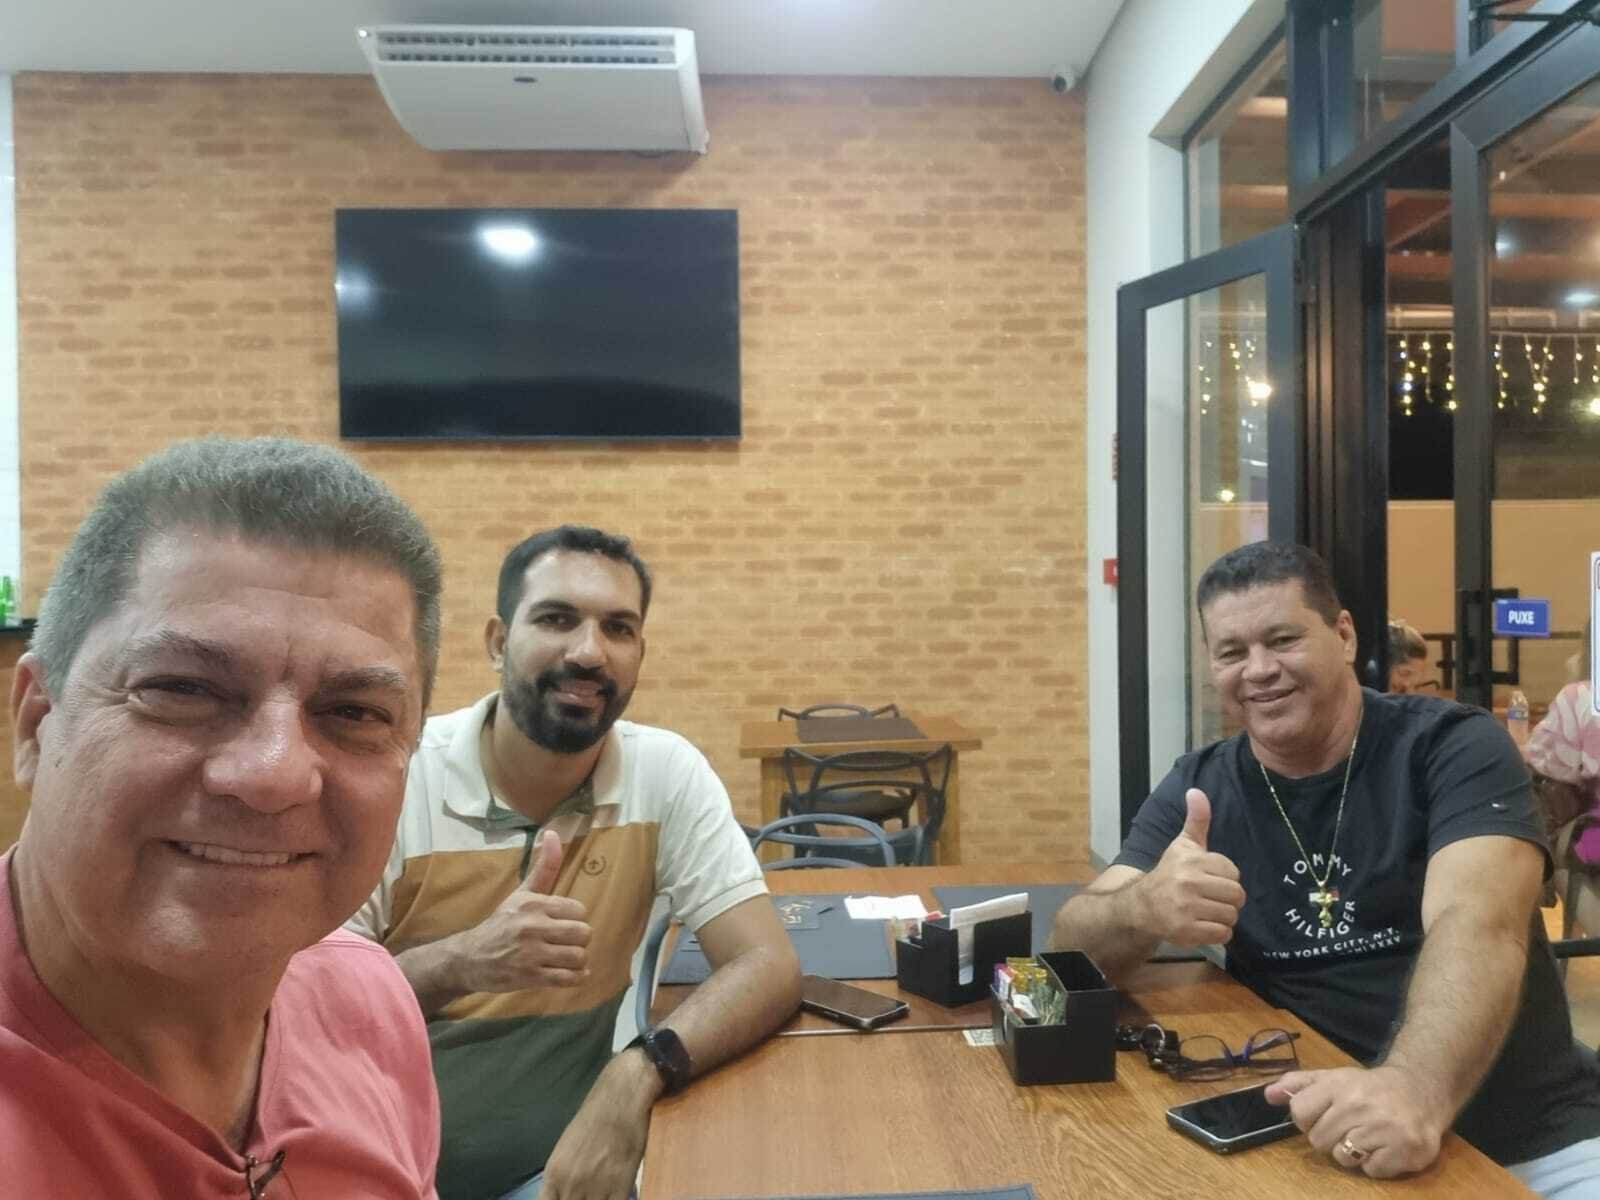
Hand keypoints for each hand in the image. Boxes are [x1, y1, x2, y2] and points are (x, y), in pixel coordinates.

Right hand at [457, 830, 591, 993]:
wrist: (469, 958)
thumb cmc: (501, 923)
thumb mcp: (521, 894)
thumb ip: (544, 867)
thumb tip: (552, 832)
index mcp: (533, 904)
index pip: (578, 909)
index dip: (575, 918)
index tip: (565, 922)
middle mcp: (533, 927)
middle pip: (583, 933)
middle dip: (580, 939)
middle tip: (569, 942)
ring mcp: (531, 954)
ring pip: (578, 956)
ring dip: (579, 960)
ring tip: (570, 958)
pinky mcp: (530, 977)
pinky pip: (568, 978)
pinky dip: (577, 977)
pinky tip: (574, 973)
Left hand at [541, 1051, 655, 1199]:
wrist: (621, 1098)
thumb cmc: (595, 1117)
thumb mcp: (568, 1148)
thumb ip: (565, 1175)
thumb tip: (568, 1192)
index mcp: (554, 1173)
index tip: (567, 1198)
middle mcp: (570, 1184)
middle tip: (589, 1193)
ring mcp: (595, 1188)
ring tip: (603, 1191)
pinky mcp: (620, 1187)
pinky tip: (617, 1192)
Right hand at [1136, 789, 1245, 945]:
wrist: (1141, 906)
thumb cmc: (1169, 874)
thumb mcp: (1182, 845)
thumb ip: (1196, 820)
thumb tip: (1196, 791)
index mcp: (1191, 860)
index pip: (1233, 872)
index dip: (1225, 878)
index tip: (1209, 879)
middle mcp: (1188, 883)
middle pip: (1236, 895)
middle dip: (1228, 900)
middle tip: (1213, 899)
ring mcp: (1186, 909)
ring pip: (1231, 915)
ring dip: (1224, 917)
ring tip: (1208, 912)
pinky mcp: (1186, 931)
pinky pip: (1222, 934)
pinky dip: (1218, 933)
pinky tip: (1204, 926)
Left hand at [1266, 1065, 1446, 1177]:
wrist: (1422, 1091)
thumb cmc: (1370, 1088)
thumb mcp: (1334, 1078)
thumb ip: (1299, 1085)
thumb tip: (1267, 1094)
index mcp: (1339, 1085)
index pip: (1299, 1112)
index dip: (1306, 1118)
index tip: (1322, 1115)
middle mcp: (1360, 1105)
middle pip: (1318, 1141)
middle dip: (1329, 1137)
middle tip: (1348, 1126)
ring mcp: (1385, 1128)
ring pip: (1343, 1159)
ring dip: (1352, 1152)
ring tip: (1367, 1135)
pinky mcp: (1406, 1150)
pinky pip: (1372, 1171)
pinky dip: (1377, 1163)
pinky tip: (1386, 1146)